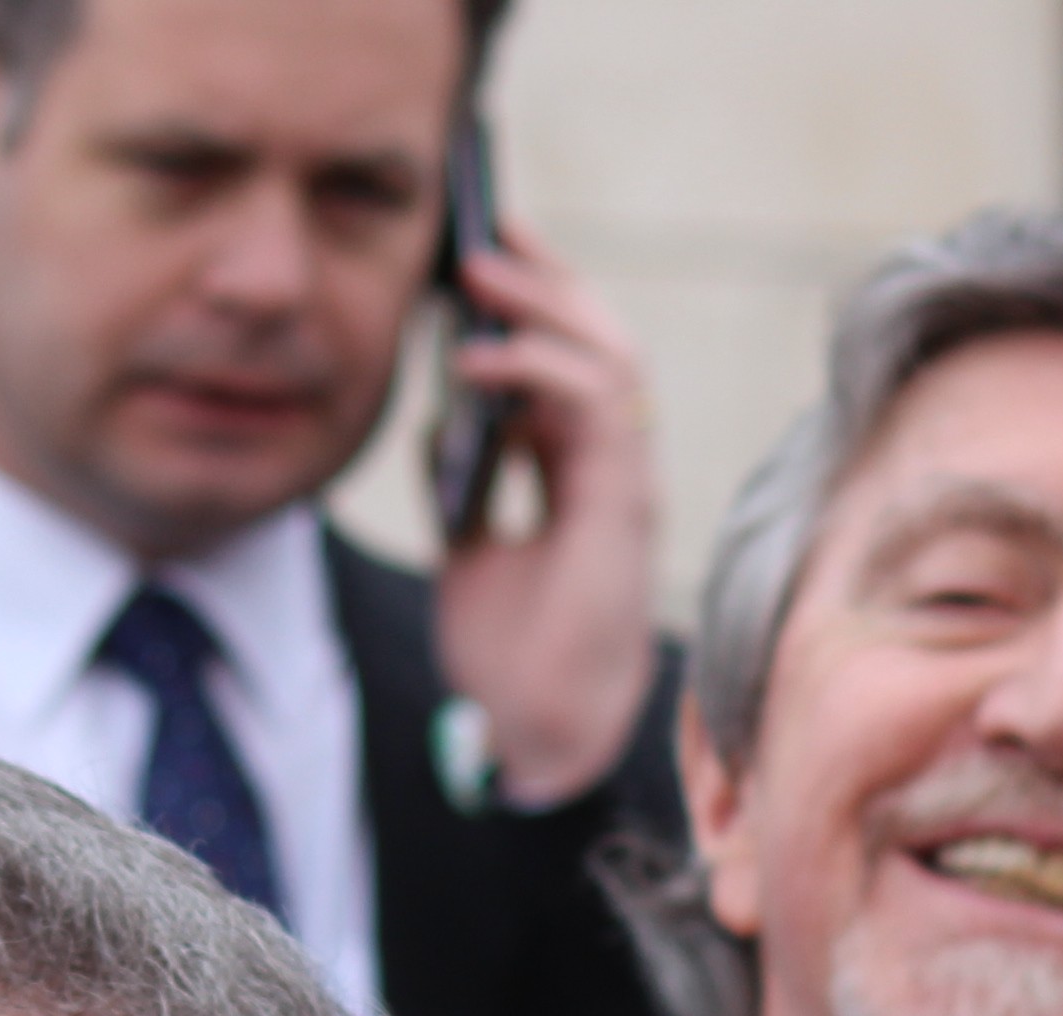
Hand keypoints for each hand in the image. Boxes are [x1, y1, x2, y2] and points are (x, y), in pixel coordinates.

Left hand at [425, 219, 660, 808]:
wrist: (537, 734)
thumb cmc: (512, 658)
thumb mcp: (467, 549)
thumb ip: (462, 482)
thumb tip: (437, 419)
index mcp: (586, 477)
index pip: (575, 364)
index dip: (537, 304)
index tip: (481, 260)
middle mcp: (615, 471)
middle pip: (600, 343)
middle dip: (546, 280)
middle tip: (485, 234)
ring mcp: (625, 485)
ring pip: (611, 358)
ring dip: (543, 307)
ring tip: (479, 276)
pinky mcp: (620, 506)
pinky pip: (595, 405)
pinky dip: (536, 370)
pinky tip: (479, 359)